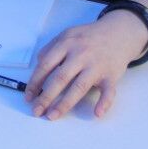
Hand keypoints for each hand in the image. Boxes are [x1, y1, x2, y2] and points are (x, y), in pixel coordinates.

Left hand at [23, 10, 145, 119]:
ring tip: (53, 115)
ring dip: (65, 104)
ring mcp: (96, 66)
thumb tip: (38, 66)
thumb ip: (51, 48)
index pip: (46, 65)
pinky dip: (104, 103)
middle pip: (60, 78)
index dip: (35, 82)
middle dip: (46, 97)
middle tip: (36, 111)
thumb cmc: (88, 37)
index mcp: (66, 44)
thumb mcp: (67, 35)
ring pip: (79, 87)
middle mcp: (80, 55)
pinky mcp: (111, 75)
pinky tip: (97, 113)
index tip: (28, 96)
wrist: (119, 32)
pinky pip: (109, 91)